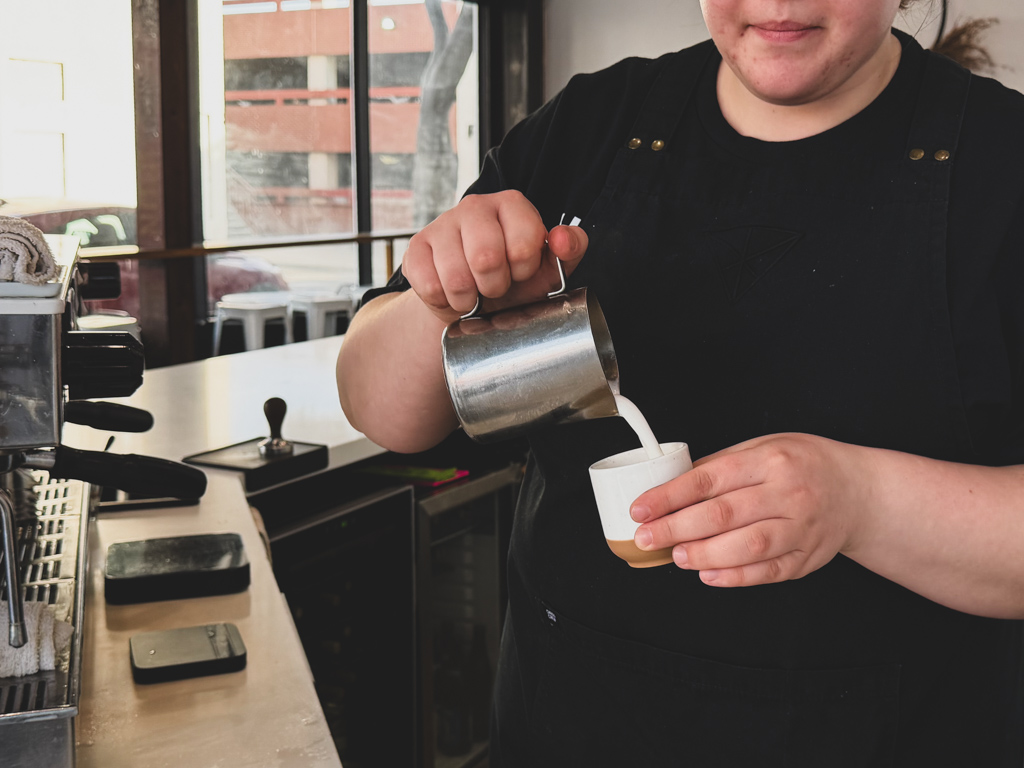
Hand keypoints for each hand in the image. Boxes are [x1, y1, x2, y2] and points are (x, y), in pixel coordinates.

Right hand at [403, 190, 588, 322]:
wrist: (471, 303)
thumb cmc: (514, 282)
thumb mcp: (548, 269)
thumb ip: (568, 251)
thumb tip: (563, 239)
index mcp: (512, 205)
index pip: (523, 243)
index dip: (523, 270)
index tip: (520, 273)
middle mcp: (475, 206)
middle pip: (485, 257)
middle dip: (494, 286)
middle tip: (495, 287)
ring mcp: (441, 224)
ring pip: (455, 276)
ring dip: (468, 299)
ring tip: (474, 294)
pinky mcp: (415, 247)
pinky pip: (428, 285)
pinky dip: (442, 301)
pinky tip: (450, 293)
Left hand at [630, 433, 869, 586]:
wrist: (858, 490)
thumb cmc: (803, 464)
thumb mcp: (764, 447)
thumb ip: (722, 465)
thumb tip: (673, 485)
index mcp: (770, 460)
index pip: (709, 479)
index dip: (670, 496)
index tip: (641, 508)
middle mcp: (787, 493)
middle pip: (723, 514)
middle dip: (676, 528)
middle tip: (647, 538)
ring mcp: (801, 527)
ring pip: (747, 546)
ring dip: (705, 555)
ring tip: (677, 556)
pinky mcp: (807, 557)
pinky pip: (769, 572)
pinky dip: (736, 577)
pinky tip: (709, 575)